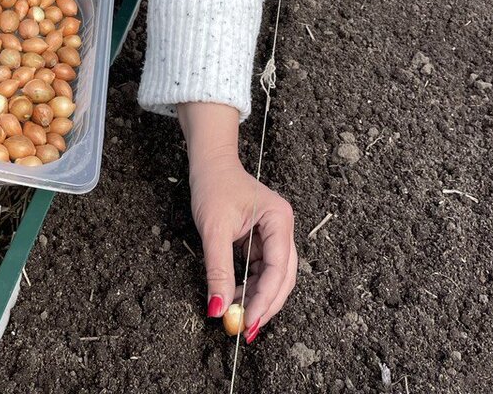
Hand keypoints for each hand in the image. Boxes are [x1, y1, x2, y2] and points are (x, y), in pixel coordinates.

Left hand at [178, 102, 296, 344]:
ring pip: (273, 277)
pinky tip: (236, 298)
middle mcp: (282, 228)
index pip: (278, 268)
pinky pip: (261, 270)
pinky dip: (250, 287)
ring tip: (237, 316)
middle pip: (282, 277)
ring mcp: (274, 235)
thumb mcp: (214, 230)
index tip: (247, 320)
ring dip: (257, 298)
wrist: (210, 163)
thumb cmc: (214, 186)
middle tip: (246, 329)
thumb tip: (218, 308)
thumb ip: (218, 271)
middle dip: (265, 304)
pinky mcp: (262, 240)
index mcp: (279, 219)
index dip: (264, 298)